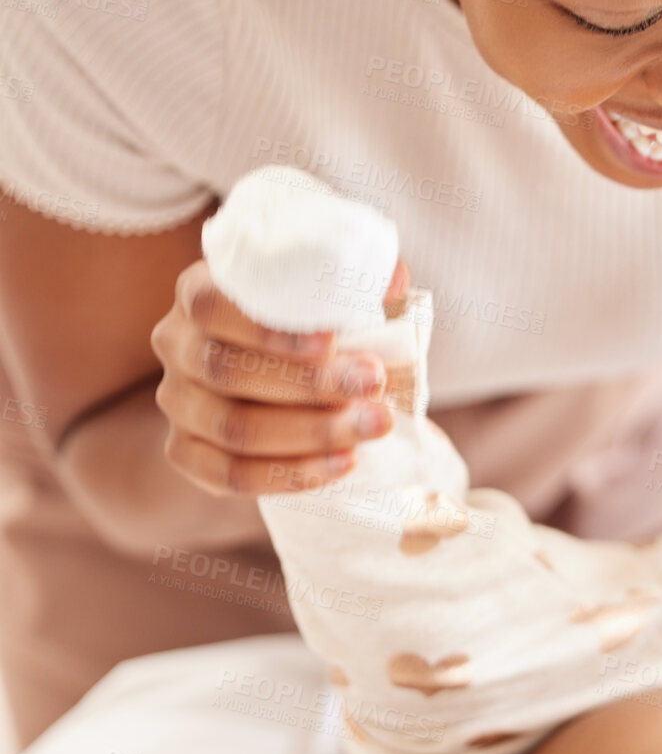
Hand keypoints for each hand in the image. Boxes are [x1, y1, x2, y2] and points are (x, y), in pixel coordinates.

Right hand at [150, 255, 410, 493]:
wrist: (285, 369)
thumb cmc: (307, 317)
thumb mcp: (325, 287)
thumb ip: (353, 277)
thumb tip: (393, 281)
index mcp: (196, 293)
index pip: (211, 307)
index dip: (265, 328)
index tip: (332, 340)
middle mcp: (177, 346)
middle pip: (226, 372)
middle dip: (309, 384)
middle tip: (375, 383)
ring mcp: (178, 403)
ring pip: (233, 429)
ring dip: (311, 432)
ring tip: (374, 425)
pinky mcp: (186, 452)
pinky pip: (230, 475)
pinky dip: (290, 474)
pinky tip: (343, 463)